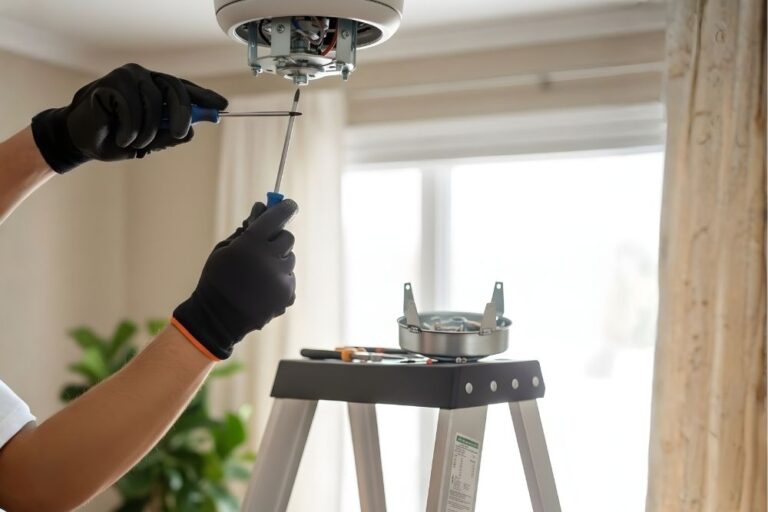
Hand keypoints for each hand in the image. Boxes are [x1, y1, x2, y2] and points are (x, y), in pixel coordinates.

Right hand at [30, 63, 227, 172]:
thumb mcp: (150, 140)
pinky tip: (121, 137)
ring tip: (136, 143)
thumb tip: (194, 130)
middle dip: (184, 114)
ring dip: (149, 132)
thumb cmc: (117, 137)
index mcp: (156, 88)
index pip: (185, 88)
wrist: (81, 140)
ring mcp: (128, 78)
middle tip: (181, 134)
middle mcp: (144, 78)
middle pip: (176, 90)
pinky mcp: (111, 84)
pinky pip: (133, 108)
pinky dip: (131, 130)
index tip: (223, 106)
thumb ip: (170, 134)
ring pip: (155, 104)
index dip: (205, 97)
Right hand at [172, 200, 297, 359]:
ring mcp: (281, 279)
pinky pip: (289, 279)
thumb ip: (246, 229)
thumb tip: (262, 208)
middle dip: (277, 239)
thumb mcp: (224, 249)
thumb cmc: (217, 279)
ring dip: (277, 262)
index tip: (290, 205)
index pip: (277, 217)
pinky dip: (279, 281)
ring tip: (257, 276)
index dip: (285, 208)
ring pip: (289, 260)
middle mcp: (270, 259)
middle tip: (264, 247)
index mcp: (252, 244)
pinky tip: (262, 290)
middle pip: (287, 238)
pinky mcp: (288, 295)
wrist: (217, 318)